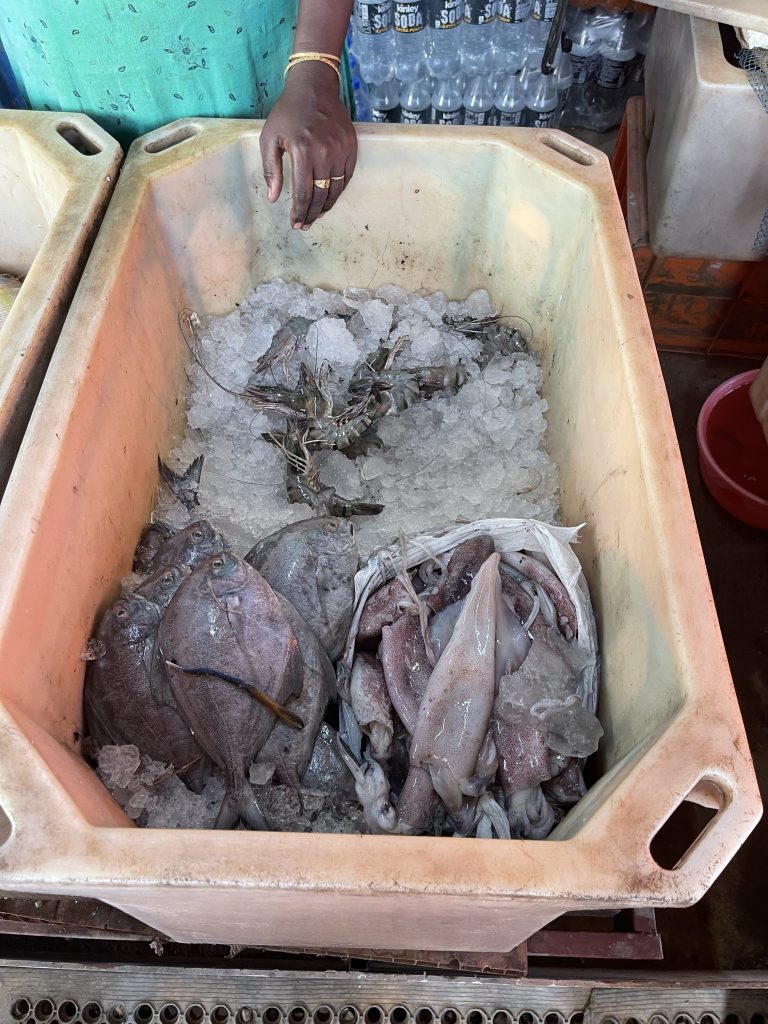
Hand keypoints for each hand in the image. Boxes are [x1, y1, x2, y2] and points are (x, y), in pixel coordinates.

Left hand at [261, 62, 357, 229]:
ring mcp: (340, 149)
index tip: (295, 223)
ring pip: (336, 189)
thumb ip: (271, 169)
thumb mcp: (269, 137)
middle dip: (312, 214)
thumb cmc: (288, 113)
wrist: (314, 87)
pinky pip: (346, 177)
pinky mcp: (351, 146)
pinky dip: (338, 191)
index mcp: (302, 150)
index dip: (299, 212)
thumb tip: (274, 198)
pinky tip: (329, 198)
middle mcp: (324, 152)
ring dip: (326, 206)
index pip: (303, 192)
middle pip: (320, 195)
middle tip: (305, 225)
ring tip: (317, 215)